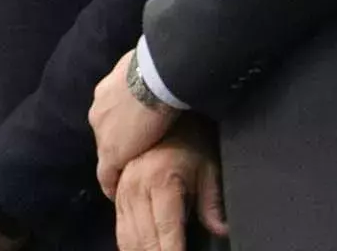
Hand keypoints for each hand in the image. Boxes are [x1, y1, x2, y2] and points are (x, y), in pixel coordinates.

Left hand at [90, 50, 179, 199]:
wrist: (155, 80)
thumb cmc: (156, 68)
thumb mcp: (143, 67)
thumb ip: (142, 75)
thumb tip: (153, 71)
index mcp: (106, 91)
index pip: (110, 114)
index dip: (120, 125)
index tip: (128, 132)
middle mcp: (98, 111)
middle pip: (105, 132)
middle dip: (116, 141)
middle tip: (131, 151)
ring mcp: (102, 133)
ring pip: (106, 151)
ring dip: (116, 160)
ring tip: (126, 172)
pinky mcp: (111, 153)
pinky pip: (106, 174)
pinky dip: (110, 184)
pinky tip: (115, 193)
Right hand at [114, 121, 227, 250]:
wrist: (157, 100)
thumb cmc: (189, 135)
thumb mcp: (207, 167)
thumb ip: (212, 202)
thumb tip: (221, 230)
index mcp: (161, 185)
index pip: (167, 236)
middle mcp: (135, 190)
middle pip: (142, 241)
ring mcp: (121, 189)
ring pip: (126, 236)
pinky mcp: (115, 187)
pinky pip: (118, 223)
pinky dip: (128, 242)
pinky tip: (139, 249)